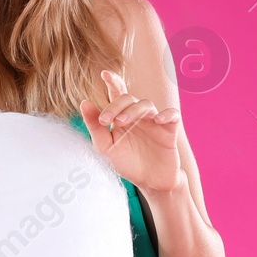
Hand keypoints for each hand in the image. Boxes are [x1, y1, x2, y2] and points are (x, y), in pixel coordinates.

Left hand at [81, 69, 183, 195]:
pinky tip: (157, 120)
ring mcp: (154, 121)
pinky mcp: (169, 130)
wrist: (149, 183)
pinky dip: (166, 114)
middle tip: (107, 120)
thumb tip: (84, 102)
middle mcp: (138, 115)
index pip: (117, 93)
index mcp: (121, 115)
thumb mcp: (105, 147)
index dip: (112, 81)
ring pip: (146, 104)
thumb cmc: (126, 163)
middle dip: (116, 105)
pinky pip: (172, 115)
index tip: (104, 74)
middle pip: (128, 98)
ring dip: (133, 110)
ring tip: (122, 122)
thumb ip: (95, 126)